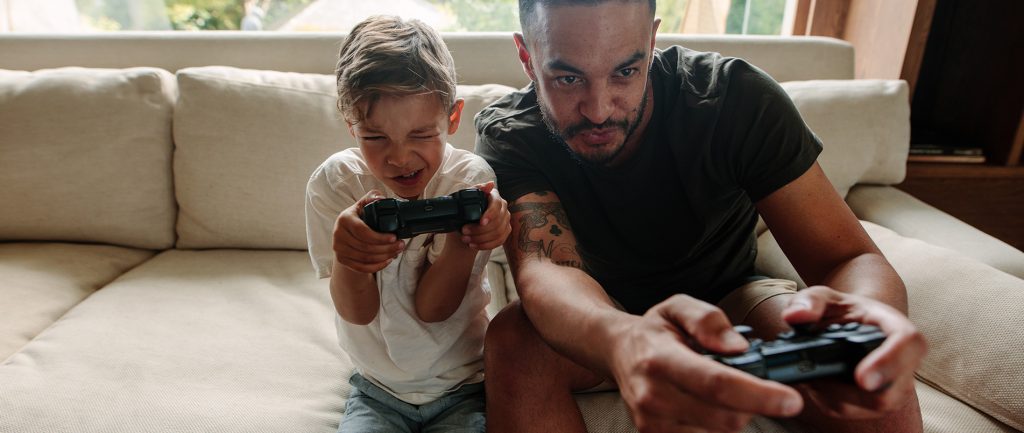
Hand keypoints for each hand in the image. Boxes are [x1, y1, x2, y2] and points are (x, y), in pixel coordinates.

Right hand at [332, 190, 404, 272]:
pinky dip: (377, 266)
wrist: (346, 231)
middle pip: (365, 247)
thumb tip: (381, 199)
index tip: (394, 237)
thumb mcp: (364, 204)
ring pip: (365, 258)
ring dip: (384, 257)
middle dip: (387, 248)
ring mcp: (339, 248)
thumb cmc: (359, 216)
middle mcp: (338, 234)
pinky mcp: (342, 259)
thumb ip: (373, 198)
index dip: (379, 237)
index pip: (362, 231)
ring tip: (397, 251)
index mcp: (345, 218)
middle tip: (401, 245)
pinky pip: (361, 267)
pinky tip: (387, 260)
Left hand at [459, 181, 509, 249]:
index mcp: (494, 197)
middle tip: (464, 231)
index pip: (497, 204)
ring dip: (480, 238)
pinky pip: (499, 241)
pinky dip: (485, 245)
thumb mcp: (466, 198)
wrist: (465, 226)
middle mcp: (503, 208)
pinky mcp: (505, 232)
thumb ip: (477, 189)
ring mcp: (506, 220)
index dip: (491, 214)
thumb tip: (490, 184)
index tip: (481, 222)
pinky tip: (473, 245)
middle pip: (498, 221)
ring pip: (498, 233)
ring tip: (466, 239)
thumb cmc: (465, 210)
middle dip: (480, 229)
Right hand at [611, 295, 803, 432]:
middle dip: (753, 407)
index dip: (758, 395)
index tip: (790, 400)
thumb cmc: (654, 330)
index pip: (716, 384)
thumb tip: (739, 347)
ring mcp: (652, 422)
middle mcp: (652, 396)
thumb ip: (708, 320)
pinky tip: (710, 406)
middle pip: (724, 419)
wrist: (616, 352)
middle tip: (759, 388)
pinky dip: (717, 426)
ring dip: (734, 417)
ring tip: (722, 393)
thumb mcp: (678, 307)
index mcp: (660, 359)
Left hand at [781, 285, 926, 419]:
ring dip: (834, 396)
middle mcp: (903, 362)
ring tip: (812, 375)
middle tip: (815, 379)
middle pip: (888, 392)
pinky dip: (828, 400)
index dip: (888, 363)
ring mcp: (893, 386)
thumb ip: (810, 300)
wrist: (851, 323)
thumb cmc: (843, 309)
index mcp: (897, 328)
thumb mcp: (825, 296)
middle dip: (848, 392)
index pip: (907, 344)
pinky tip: (817, 383)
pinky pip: (852, 410)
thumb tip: (795, 316)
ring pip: (868, 407)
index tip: (862, 378)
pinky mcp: (876, 403)